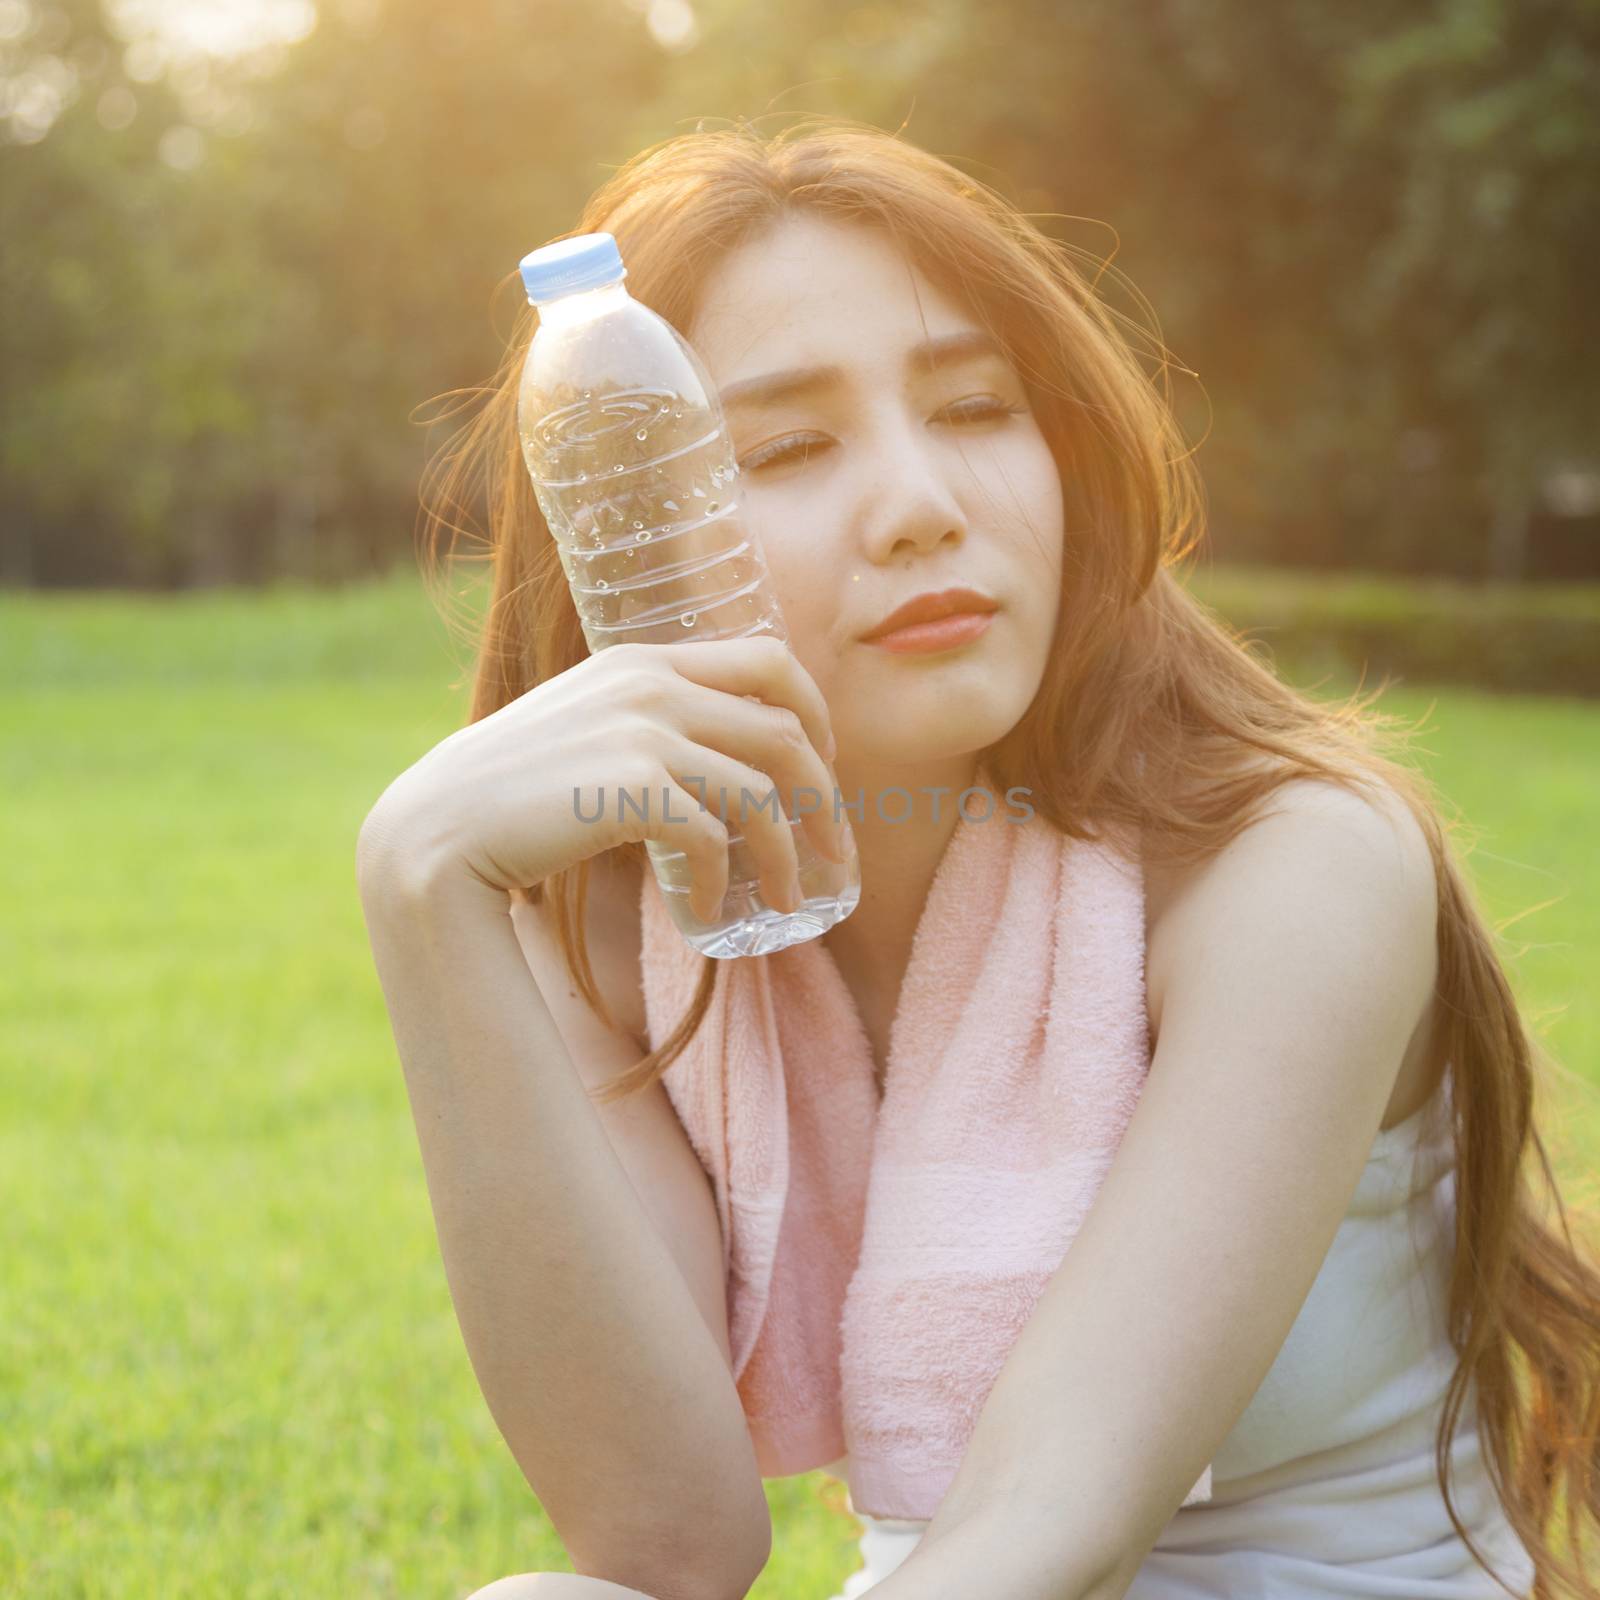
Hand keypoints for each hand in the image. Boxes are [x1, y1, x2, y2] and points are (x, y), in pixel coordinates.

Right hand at [356, 635, 848, 920]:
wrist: (435, 829)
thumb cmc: (515, 795)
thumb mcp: (590, 731)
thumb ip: (649, 726)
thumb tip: (726, 764)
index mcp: (645, 659)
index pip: (771, 659)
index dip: (817, 716)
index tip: (825, 770)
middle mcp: (650, 682)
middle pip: (786, 730)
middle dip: (825, 800)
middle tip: (836, 855)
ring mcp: (638, 729)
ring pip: (762, 790)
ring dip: (788, 855)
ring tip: (790, 902)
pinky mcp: (625, 784)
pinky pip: (710, 837)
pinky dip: (720, 882)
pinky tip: (706, 911)